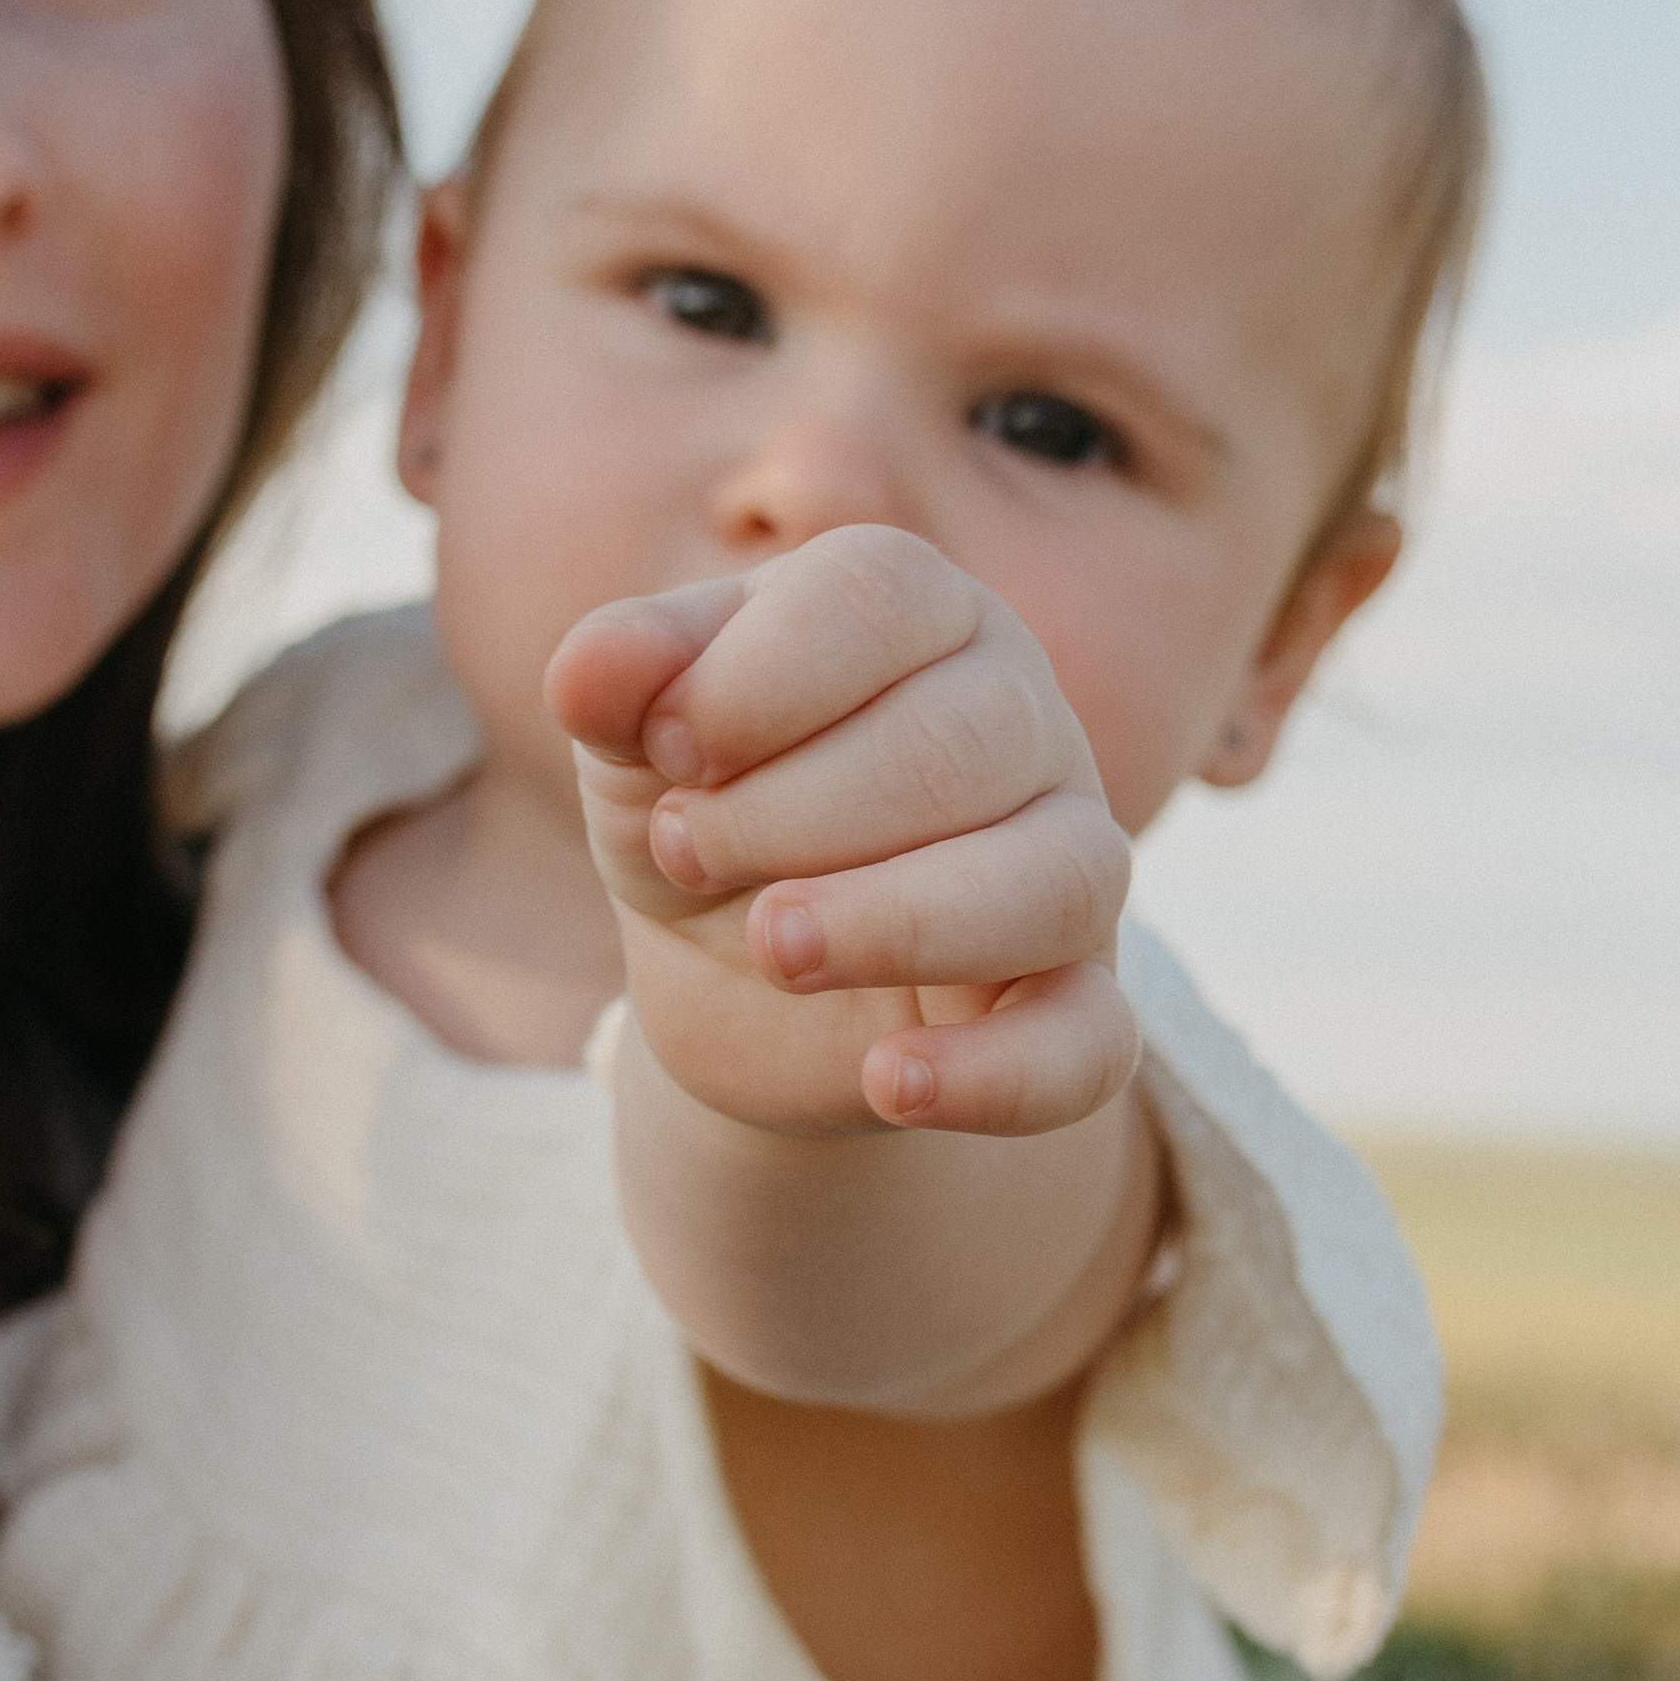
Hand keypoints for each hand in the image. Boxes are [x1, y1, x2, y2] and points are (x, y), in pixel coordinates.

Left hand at [545, 524, 1137, 1138]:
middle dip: (799, 809)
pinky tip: (887, 1085)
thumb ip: (616, 681)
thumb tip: (587, 672)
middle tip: (689, 854)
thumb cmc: (703, 808)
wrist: (731, 981)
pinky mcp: (1074, 1001)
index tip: (665, 752)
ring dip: (902, 921)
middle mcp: (1021, 716)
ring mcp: (1073, 858)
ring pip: (1059, 879)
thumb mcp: (632, 740)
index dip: (759, 678)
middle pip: (968, 739)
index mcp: (919, 612)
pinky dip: (999, 1073)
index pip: (884, 595)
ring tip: (775, 950)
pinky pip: (1092, 1041)